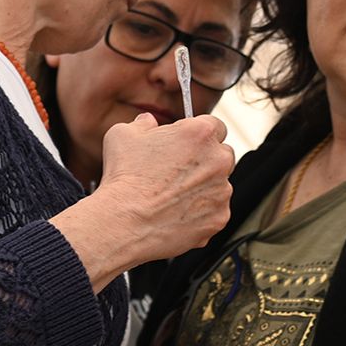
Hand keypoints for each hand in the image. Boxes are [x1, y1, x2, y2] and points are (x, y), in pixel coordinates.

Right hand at [57, 111, 235, 284]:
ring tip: (172, 197)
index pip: (215, 126)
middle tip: (179, 172)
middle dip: (206, 161)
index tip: (187, 145)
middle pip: (222, 155)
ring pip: (219, 185)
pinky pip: (215, 212)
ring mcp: (222, 191)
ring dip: (203, 188)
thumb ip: (142, 123)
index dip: (199, 136)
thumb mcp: (123, 135)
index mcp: (200, 133)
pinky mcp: (219, 218)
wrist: (125, 223)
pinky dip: (201, 214)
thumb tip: (147, 122)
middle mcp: (218, 160)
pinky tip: (176, 214)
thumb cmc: (124, 179)